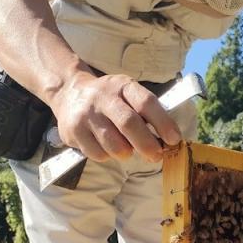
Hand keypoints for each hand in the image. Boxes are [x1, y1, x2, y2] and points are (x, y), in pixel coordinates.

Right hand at [52, 71, 182, 161]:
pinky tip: (106, 146)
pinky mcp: (74, 131)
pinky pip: (98, 154)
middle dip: (147, 144)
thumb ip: (146, 113)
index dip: (163, 123)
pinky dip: (108, 156)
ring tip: (126, 149)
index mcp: (123, 86)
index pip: (146, 102)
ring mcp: (87, 114)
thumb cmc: (109, 100)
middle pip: (129, 124)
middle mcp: (103, 97)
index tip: (174, 139)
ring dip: (126, 153)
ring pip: (114, 145)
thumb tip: (167, 141)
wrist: (69, 94)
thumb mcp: (127, 95)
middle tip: (156, 156)